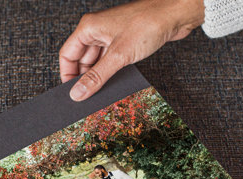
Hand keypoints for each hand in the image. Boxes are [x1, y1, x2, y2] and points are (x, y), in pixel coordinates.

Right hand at [60, 0, 204, 100]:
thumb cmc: (147, 25)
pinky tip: (113, 84)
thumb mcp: (118, 56)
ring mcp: (111, 38)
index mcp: (89, 28)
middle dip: (84, 79)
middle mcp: (97, 32)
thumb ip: (96, 77)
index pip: (67, 55)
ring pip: (97, 63)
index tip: (72, 94)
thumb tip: (78, 93)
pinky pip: (110, 62)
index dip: (67, 76)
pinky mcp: (123, 44)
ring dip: (98, 78)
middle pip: (81, 61)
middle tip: (87, 98)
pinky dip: (110, 74)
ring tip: (101, 93)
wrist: (175, 16)